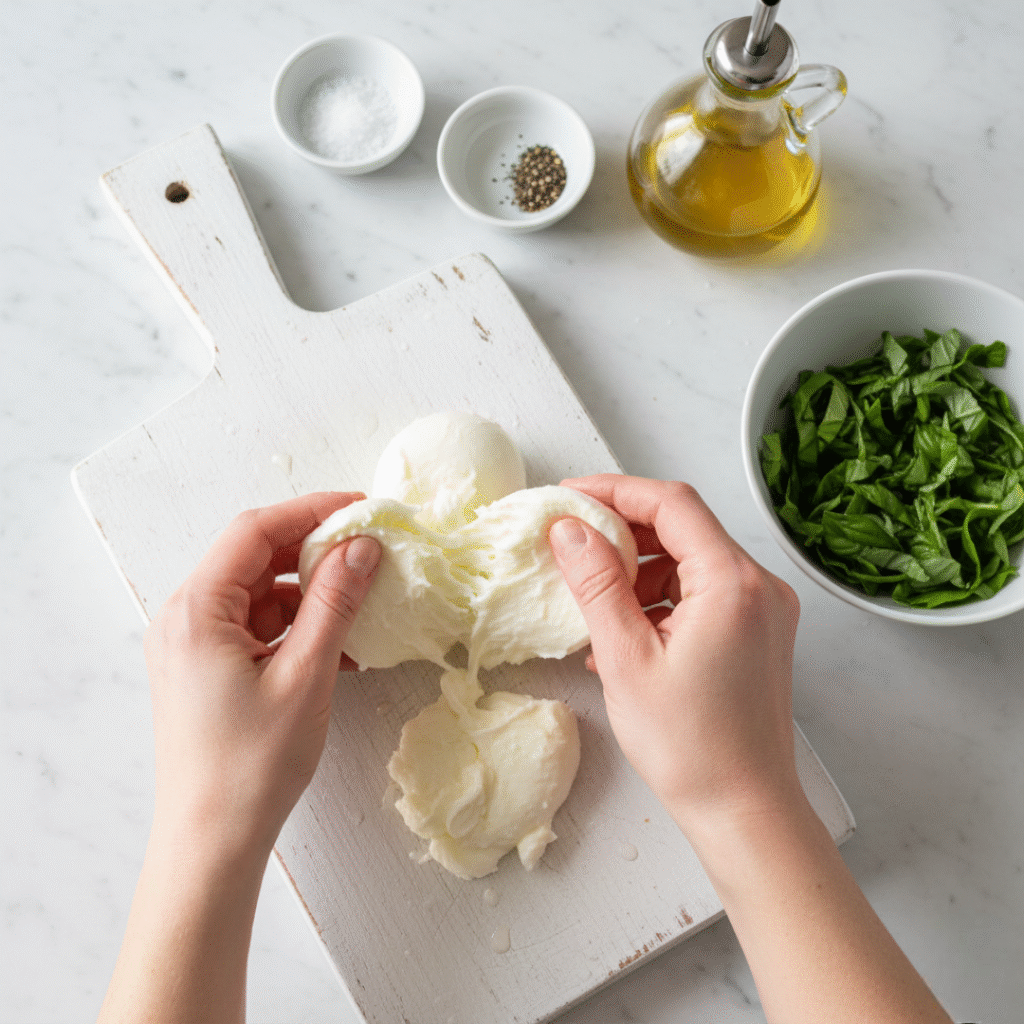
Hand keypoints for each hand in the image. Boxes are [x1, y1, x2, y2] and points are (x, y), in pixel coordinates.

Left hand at [144, 492, 381, 859]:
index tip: (362, 508)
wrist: (212, 841)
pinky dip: (297, 627)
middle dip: (314, 551)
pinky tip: (339, 645)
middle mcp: (185, 618)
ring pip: (260, 593)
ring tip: (361, 606)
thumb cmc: (252, 765)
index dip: (311, 511)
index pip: (254, 531)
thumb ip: (334, 603)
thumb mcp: (305, 675)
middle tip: (370, 552)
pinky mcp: (207, 668)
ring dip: (310, 594)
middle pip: (254, 558)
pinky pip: (257, 627)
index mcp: (196, 611)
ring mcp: (193, 644)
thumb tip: (362, 546)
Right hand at [548, 475, 801, 833]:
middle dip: (622, 534)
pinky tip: (622, 634)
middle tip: (572, 548)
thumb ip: (596, 584)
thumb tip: (569, 530)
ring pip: (689, 562)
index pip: (672, 503)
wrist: (745, 810)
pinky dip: (659, 602)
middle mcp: (759, 586)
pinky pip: (701, 595)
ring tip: (594, 607)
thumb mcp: (626, 659)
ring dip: (638, 572)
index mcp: (733, 583)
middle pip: (683, 528)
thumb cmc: (692, 747)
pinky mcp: (757, 633)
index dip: (615, 491)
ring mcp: (763, 610)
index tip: (570, 497)